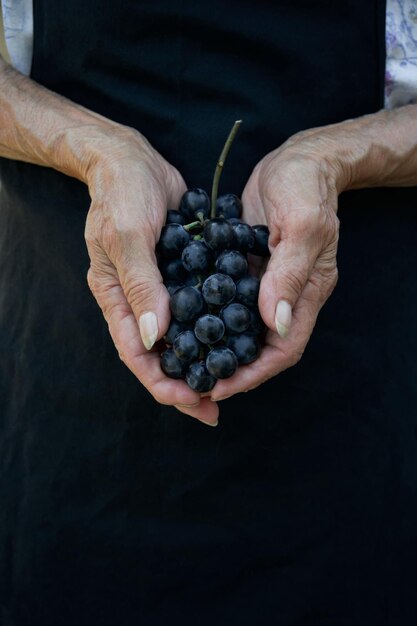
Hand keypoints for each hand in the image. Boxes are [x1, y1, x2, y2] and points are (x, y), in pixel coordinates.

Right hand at [84, 128, 218, 424]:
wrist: (131, 159)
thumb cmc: (122, 192)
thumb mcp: (130, 235)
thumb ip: (140, 285)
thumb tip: (152, 337)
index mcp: (115, 298)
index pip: (136, 354)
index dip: (162, 382)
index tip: (193, 400)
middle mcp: (135, 301)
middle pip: (158, 356)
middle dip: (184, 385)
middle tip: (214, 409)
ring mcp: (157, 289)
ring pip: (178, 338)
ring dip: (200, 362)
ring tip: (228, 384)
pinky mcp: (178, 274)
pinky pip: (194, 310)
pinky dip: (211, 329)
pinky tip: (235, 339)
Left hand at [211, 130, 340, 400]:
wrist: (300, 160)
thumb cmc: (305, 187)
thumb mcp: (301, 226)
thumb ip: (289, 275)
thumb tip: (275, 324)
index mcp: (307, 293)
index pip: (283, 349)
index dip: (254, 373)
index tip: (221, 386)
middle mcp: (288, 295)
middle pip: (262, 349)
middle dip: (233, 370)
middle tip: (197, 383)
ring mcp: (268, 283)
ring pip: (244, 330)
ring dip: (220, 348)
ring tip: (187, 362)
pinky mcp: (250, 268)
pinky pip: (231, 302)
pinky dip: (212, 317)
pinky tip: (185, 321)